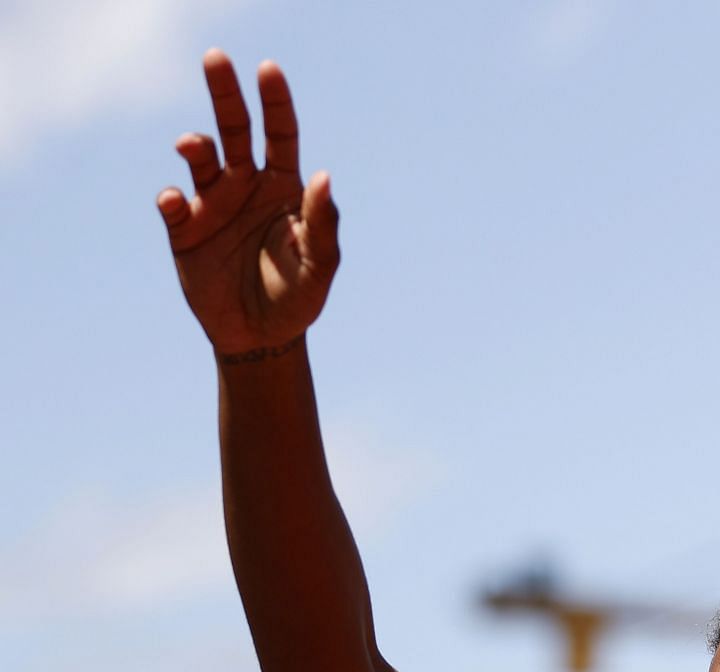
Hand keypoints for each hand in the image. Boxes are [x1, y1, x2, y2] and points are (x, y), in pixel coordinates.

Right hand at [157, 50, 339, 355]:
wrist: (261, 338)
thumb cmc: (298, 298)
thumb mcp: (320, 266)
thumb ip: (323, 224)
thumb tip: (323, 175)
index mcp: (283, 188)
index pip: (280, 135)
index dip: (276, 102)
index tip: (268, 70)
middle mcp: (245, 185)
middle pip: (234, 129)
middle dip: (225, 93)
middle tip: (215, 58)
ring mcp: (212, 204)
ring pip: (199, 158)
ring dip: (195, 144)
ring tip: (193, 145)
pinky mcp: (183, 230)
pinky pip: (172, 203)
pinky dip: (170, 198)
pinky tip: (175, 202)